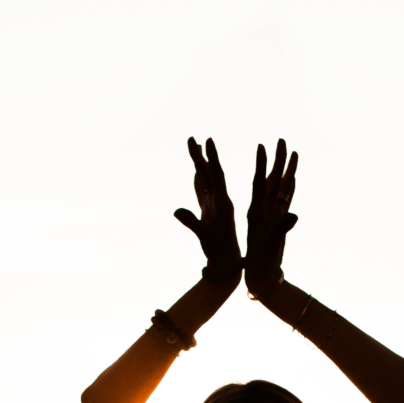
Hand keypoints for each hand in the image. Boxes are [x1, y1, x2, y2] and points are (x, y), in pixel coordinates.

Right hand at [173, 136, 241, 283]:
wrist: (227, 264)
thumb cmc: (220, 252)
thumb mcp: (206, 237)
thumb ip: (192, 223)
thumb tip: (176, 210)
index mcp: (223, 203)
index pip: (217, 175)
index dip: (212, 157)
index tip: (208, 140)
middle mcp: (219, 201)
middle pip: (209, 173)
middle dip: (201, 156)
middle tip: (192, 138)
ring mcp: (213, 206)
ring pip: (205, 180)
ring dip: (199, 164)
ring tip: (194, 147)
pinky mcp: (208, 212)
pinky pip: (202, 192)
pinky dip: (198, 180)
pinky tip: (196, 172)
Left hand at [244, 138, 297, 293]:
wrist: (261, 273)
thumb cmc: (261, 260)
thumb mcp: (269, 243)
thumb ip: (282, 228)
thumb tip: (294, 216)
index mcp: (256, 210)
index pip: (258, 181)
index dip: (260, 164)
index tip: (261, 146)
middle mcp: (264, 208)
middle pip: (272, 178)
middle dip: (277, 159)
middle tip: (281, 139)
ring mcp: (273, 213)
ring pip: (281, 186)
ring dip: (286, 169)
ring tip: (292, 151)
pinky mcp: (280, 220)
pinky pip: (285, 200)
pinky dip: (289, 187)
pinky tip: (291, 176)